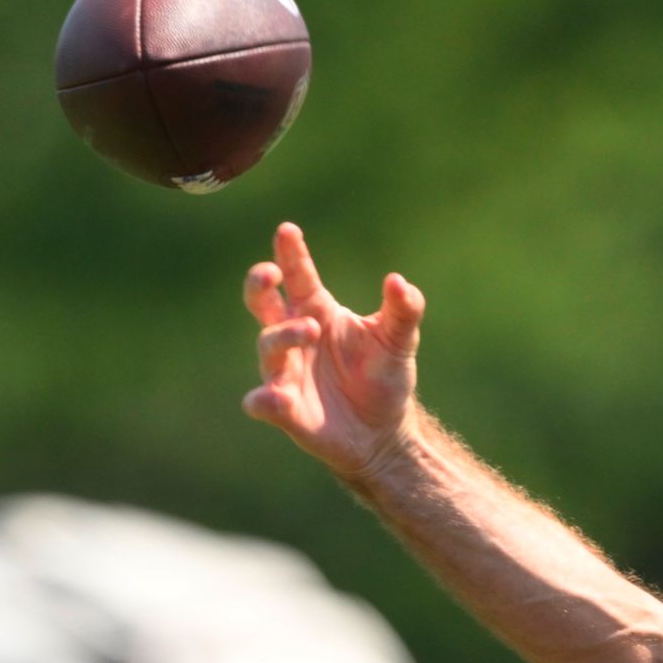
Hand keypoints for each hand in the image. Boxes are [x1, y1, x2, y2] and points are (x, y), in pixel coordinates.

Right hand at [241, 223, 424, 481]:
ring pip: (267, 347)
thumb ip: (403, 310)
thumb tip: (398, 281)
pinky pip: (263, 403)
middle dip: (260, 285)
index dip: (290, 254)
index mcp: (318, 311)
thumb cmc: (384, 377)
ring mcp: (285, 372)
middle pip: (262, 302)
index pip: (298, 276)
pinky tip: (275, 398)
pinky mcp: (285, 410)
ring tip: (309, 329)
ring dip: (283, 336)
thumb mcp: (400, 341)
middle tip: (272, 274)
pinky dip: (265, 400)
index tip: (287, 230)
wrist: (385, 432)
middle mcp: (294, 337)